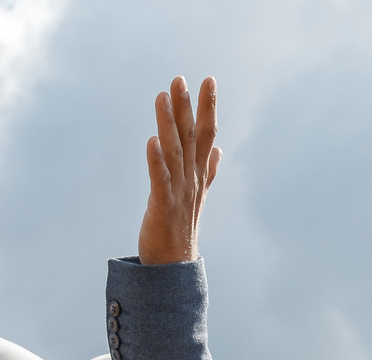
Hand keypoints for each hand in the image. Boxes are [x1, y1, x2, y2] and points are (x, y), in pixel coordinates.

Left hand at [138, 75, 219, 265]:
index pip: (208, 135)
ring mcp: (178, 194)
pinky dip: (156, 161)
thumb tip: (220, 150)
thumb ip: (208, 170)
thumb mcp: (197, 196)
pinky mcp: (162, 208)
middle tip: (181, 78)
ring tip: (163, 96)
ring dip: (169, 123)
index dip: (209, 107)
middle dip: (187, 107)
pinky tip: (151, 140)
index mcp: (198, 176)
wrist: (174, 270)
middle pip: (192, 138)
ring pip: (175, 152)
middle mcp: (191, 181)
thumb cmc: (181, 231)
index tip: (209, 80)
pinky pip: (160, 181)